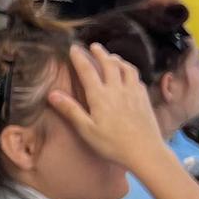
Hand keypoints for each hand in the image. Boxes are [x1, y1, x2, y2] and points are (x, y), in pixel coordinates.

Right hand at [43, 44, 162, 168]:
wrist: (145, 151)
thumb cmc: (112, 144)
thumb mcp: (86, 130)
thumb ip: (70, 110)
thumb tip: (52, 94)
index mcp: (100, 96)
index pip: (87, 70)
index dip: (79, 57)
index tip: (73, 48)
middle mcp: (117, 89)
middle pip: (108, 64)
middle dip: (100, 53)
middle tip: (94, 46)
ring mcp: (133, 92)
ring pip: (126, 68)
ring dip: (117, 59)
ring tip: (111, 57)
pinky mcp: (144, 98)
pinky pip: (136, 78)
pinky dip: (130, 71)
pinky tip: (128, 75)